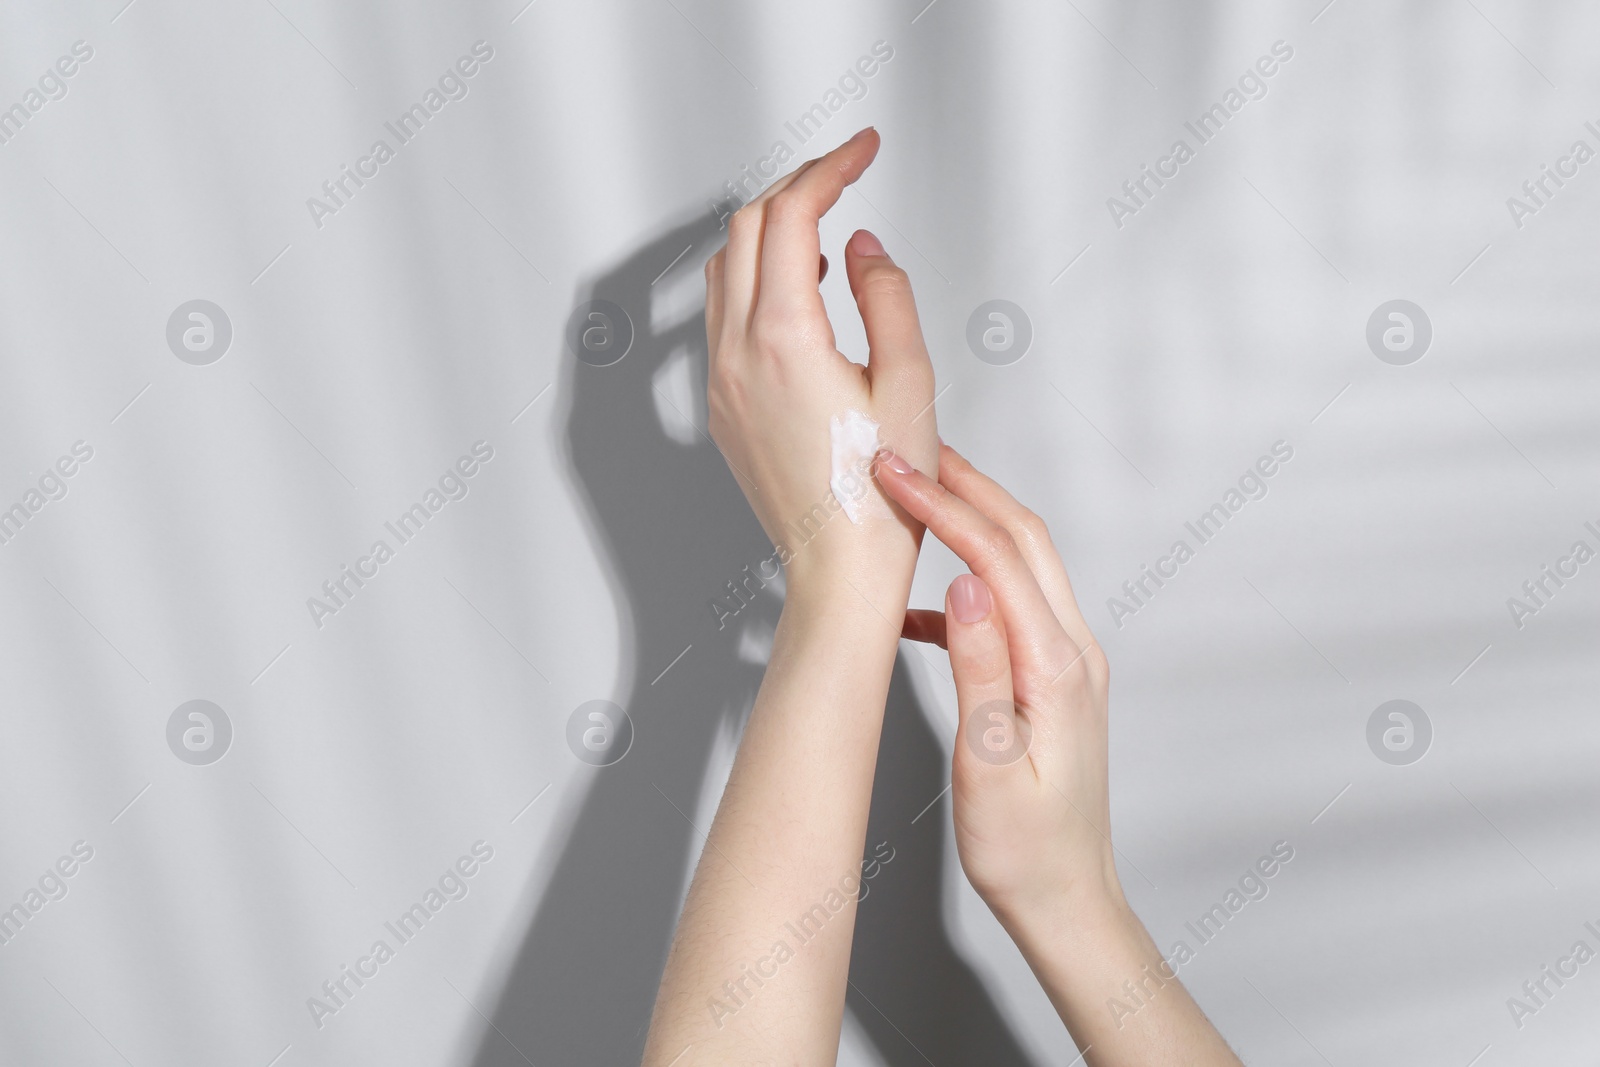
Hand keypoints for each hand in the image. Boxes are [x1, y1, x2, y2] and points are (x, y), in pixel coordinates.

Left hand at [704, 129, 937, 591]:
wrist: (840, 570)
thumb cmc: (884, 496)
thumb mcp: (911, 383)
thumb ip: (887, 297)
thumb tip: (864, 247)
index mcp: (785, 339)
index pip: (792, 217)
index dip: (830, 169)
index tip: (863, 151)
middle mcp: (737, 354)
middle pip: (749, 228)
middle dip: (797, 189)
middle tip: (845, 175)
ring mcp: (720, 382)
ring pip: (726, 269)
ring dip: (770, 233)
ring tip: (825, 229)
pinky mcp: (721, 408)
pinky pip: (722, 318)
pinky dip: (754, 281)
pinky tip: (800, 296)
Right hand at [877, 444, 1120, 924]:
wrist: (1067, 899)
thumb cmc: (1024, 850)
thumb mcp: (991, 765)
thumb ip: (981, 670)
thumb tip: (962, 586)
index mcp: (1058, 667)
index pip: (997, 557)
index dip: (944, 505)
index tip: (894, 470)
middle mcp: (1074, 652)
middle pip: (1022, 538)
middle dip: (964, 486)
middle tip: (905, 451)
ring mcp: (1068, 662)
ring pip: (1019, 563)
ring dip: (968, 522)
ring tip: (911, 498)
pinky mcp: (1052, 678)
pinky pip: (1008, 608)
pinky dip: (964, 585)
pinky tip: (916, 607)